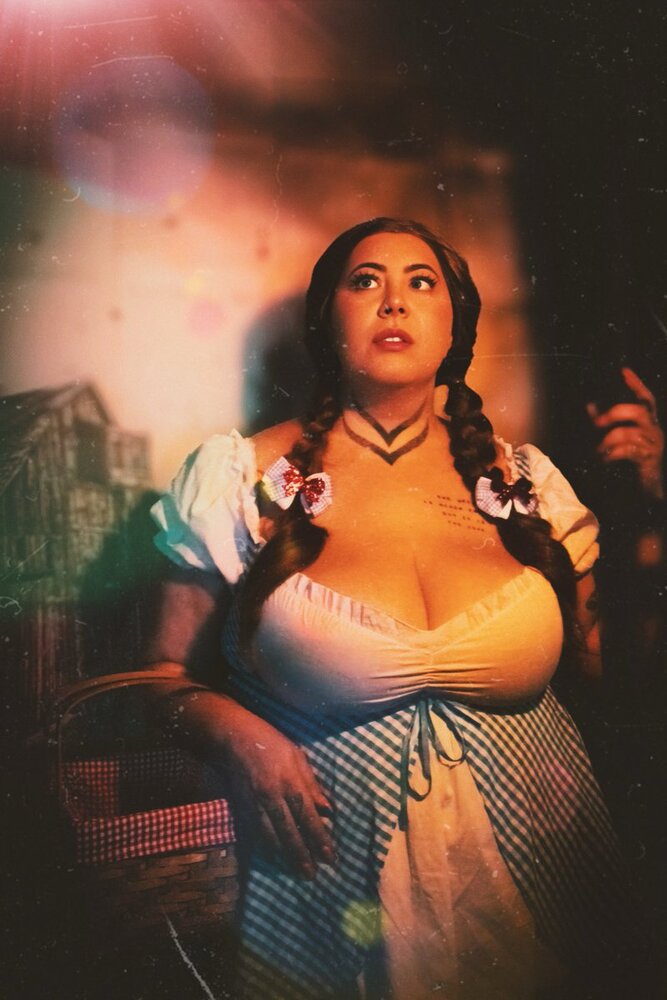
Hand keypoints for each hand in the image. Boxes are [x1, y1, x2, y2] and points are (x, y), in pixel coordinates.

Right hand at [213, 699, 334, 878]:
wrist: (234, 739)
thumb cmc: (272, 744)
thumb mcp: (298, 758)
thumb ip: (313, 786)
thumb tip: (328, 810)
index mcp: (290, 782)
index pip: (308, 817)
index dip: (320, 839)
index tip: (330, 858)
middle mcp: (272, 797)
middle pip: (289, 833)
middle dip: (302, 856)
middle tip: (313, 876)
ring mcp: (255, 805)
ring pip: (271, 838)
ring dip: (285, 857)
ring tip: (297, 872)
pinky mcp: (242, 808)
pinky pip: (256, 834)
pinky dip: (267, 849)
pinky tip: (275, 858)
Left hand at [587, 367, 663, 498]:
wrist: (645, 492)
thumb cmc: (629, 463)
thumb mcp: (614, 439)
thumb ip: (604, 423)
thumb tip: (590, 405)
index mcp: (648, 423)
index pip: (646, 398)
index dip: (636, 383)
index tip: (623, 370)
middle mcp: (655, 430)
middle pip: (640, 409)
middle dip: (616, 411)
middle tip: (596, 421)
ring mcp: (654, 445)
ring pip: (631, 432)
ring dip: (608, 440)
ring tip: (597, 451)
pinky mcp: (649, 460)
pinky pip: (629, 451)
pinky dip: (611, 454)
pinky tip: (603, 460)